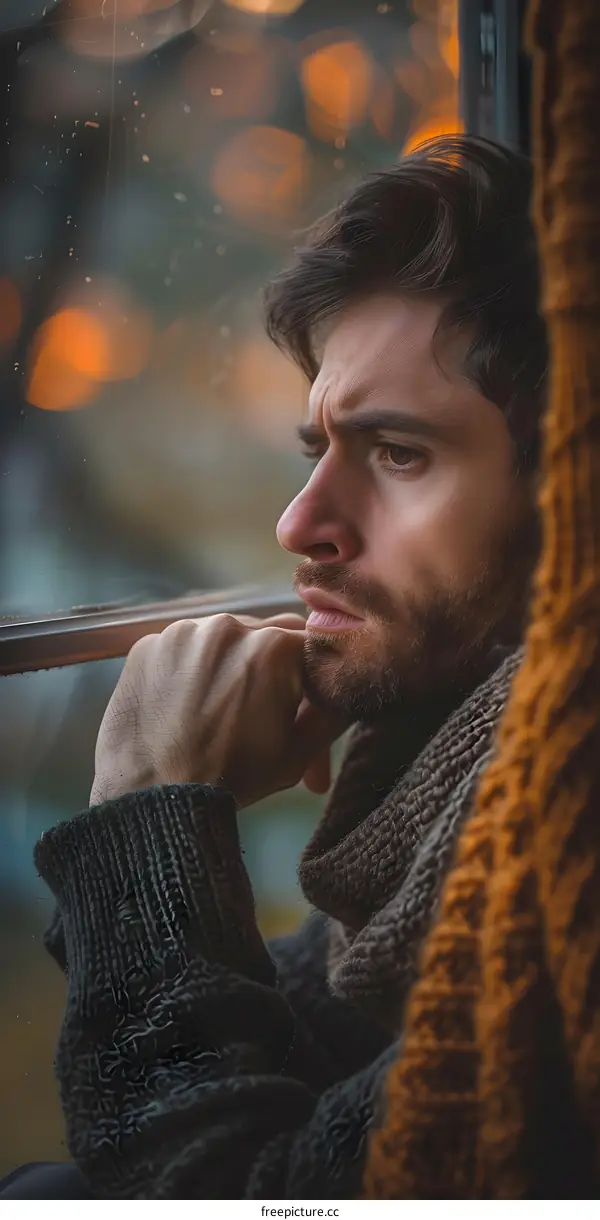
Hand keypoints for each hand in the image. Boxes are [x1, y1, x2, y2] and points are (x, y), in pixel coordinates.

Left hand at [90, 613, 346, 809]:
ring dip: (232, 668)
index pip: (313, 647)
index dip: (314, 682)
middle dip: (274, 671)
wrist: (152, 797)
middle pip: (267, 637)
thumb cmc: (231, 778)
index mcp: (274, 648)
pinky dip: (192, 671)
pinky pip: (184, 648)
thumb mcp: (298, 752)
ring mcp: (183, 632)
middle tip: (265, 715)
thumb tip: (346, 691)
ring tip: (222, 714)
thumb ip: (332, 712)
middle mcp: (228, 626)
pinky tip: (189, 707)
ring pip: (223, 640)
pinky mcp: (147, 644)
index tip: (305, 713)